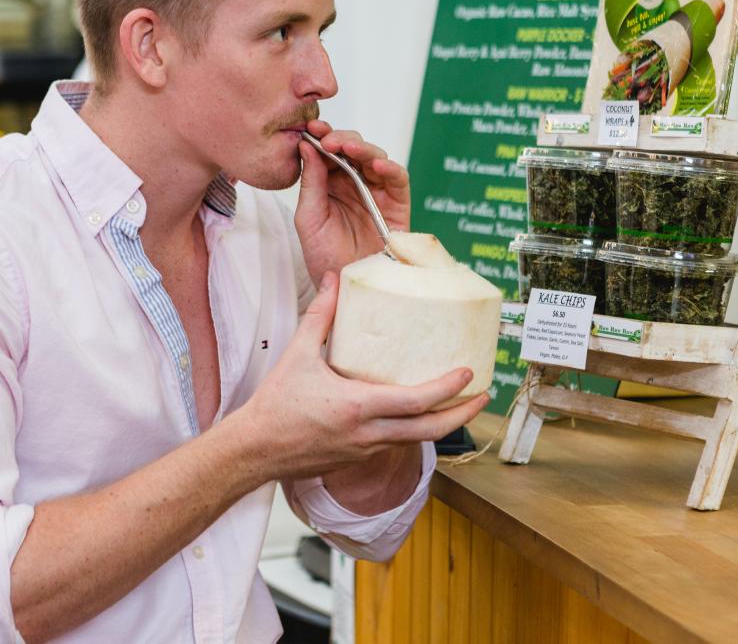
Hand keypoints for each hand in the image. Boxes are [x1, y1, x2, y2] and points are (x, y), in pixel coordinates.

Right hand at [235, 272, 488, 481]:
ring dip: (443, 422)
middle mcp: (368, 433)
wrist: (254, 449)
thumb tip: (334, 280)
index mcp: (358, 407)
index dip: (448, 388)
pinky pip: (397, 443)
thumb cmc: (275, 404)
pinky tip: (420, 413)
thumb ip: (321, 315)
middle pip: (431, 430)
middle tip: (483, 394)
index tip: (468, 372)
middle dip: (463, 413)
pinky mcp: (358, 458)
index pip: (417, 402)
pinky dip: (416, 429)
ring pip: (417, 440)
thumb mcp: (298, 354)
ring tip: (460, 401)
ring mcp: (365, 450)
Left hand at [295, 120, 409, 285]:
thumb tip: (306, 145)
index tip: (311, 129)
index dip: (322, 136)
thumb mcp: (309, 217)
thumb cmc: (324, 257)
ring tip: (348, 148)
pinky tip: (376, 164)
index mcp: (329, 183)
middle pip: (353, 148)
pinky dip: (390, 167)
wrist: (346, 286)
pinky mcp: (397, 203)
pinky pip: (397, 178)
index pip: (328, 151)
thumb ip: (311, 181)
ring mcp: (376, 191)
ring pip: (375, 157)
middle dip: (341, 139)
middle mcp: (354, 182)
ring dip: (362, 148)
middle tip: (328, 140)